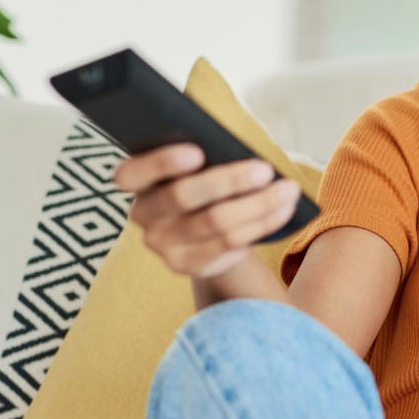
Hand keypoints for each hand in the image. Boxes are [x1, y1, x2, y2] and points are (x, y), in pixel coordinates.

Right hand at [112, 143, 300, 280]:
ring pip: (215, 224)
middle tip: (265, 170)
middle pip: (182, 197)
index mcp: (136, 181)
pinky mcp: (188, 266)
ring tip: (288, 190)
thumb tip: (239, 154)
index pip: (130, 173)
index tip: (198, 152)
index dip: (160, 163)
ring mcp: (163, 246)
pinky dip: (261, 226)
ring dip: (258, 205)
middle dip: (229, 181)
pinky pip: (230, 246)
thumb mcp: (196, 164)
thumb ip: (203, 156)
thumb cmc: (202, 179)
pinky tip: (282, 212)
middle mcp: (143, 216)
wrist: (205, 227)